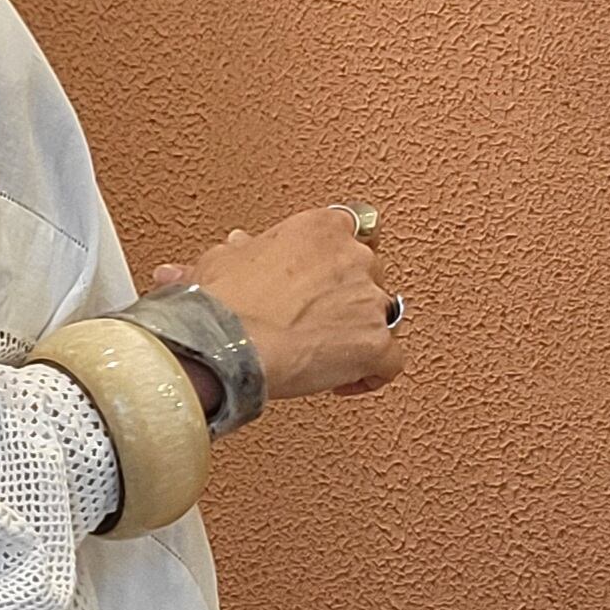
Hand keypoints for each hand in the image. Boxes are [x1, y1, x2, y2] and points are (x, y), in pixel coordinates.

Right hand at [149, 207, 406, 401]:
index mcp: (321, 228)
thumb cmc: (221, 304)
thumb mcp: (218, 264)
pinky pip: (391, 361)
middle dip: (348, 300)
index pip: (349, 234)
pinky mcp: (375, 343)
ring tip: (329, 356)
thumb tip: (217, 256)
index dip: (334, 263)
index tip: (318, 281)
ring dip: (361, 335)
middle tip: (316, 323)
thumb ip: (231, 256)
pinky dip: (373, 374)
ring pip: (384, 317)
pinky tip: (347, 382)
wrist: (226, 343)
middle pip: (370, 276)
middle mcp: (354, 257)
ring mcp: (369, 300)